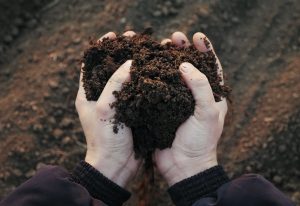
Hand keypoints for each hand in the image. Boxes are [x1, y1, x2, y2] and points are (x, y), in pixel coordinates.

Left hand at [75, 31, 139, 186]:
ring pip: (125, 78)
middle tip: (135, 39)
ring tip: (147, 51)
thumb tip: (130, 63)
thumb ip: (114, 83)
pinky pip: (137, 90)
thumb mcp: (104, 108)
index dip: (102, 48)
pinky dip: (144, 80)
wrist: (117, 165)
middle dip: (122, 52)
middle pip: (110, 68)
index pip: (91, 64)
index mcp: (87, 94)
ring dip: (135, 64)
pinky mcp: (130, 110)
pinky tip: (154, 71)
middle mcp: (101, 96)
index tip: (113, 35)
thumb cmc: (105, 138)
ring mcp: (117, 103)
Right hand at [155, 32, 227, 185]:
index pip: (211, 67)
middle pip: (190, 67)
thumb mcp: (208, 113)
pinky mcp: (163, 108)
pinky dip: (154, 77)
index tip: (196, 36)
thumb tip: (185, 66)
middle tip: (174, 38)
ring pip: (173, 76)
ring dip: (167, 61)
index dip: (205, 50)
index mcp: (212, 96)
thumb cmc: (201, 142)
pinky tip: (147, 67)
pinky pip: (159, 89)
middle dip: (183, 51)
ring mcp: (178, 102)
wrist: (183, 166)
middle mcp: (195, 96)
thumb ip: (200, 87)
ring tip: (160, 47)